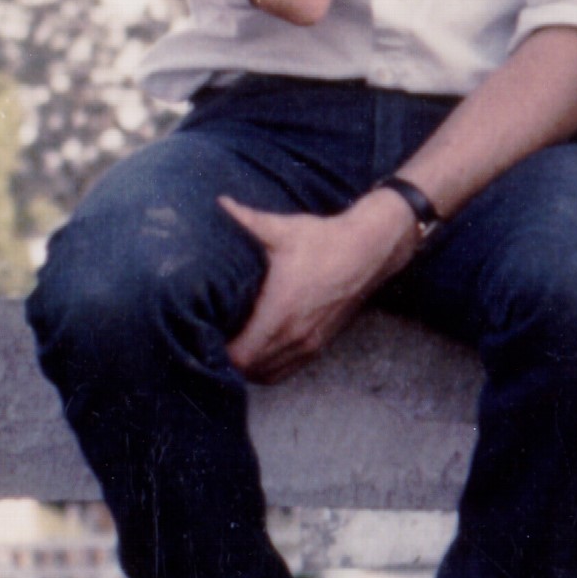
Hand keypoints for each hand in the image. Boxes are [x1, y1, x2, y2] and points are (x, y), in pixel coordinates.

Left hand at [220, 189, 419, 383]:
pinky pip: (285, 371)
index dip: (219, 350)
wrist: (369, 250)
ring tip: (230, 344)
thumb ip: (247, 220)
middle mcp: (295, 334)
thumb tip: (220, 203)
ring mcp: (309, 343)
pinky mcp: (319, 345)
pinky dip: (267, 369)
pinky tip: (256, 350)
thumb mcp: (282, 228)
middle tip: (211, 337)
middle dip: (227, 359)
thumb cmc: (324, 239)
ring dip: (247, 366)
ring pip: (267, 374)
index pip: (241, 355)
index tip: (207, 331)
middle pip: (249, 370)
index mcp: (280, 311)